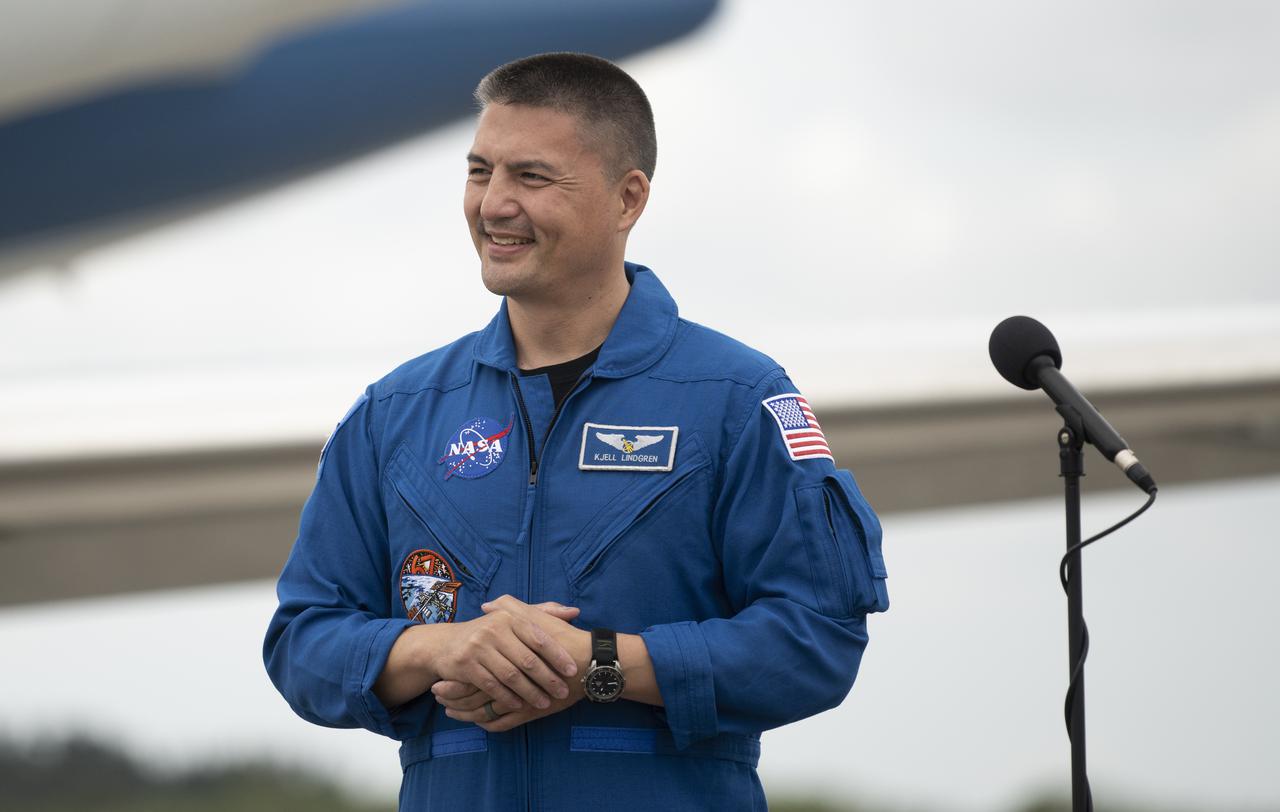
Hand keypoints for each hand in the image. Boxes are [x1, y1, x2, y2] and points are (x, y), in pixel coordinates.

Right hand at [426, 598, 581, 713]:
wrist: (446, 644)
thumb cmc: (489, 633)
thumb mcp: (512, 618)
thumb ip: (543, 613)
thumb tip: (574, 612)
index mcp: (510, 617)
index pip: (539, 638)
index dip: (557, 655)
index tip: (572, 670)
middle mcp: (494, 628)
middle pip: (527, 659)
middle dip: (548, 678)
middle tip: (563, 692)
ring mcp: (478, 646)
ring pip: (511, 675)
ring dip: (530, 692)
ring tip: (545, 703)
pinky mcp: (465, 664)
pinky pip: (492, 685)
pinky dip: (507, 697)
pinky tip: (520, 704)